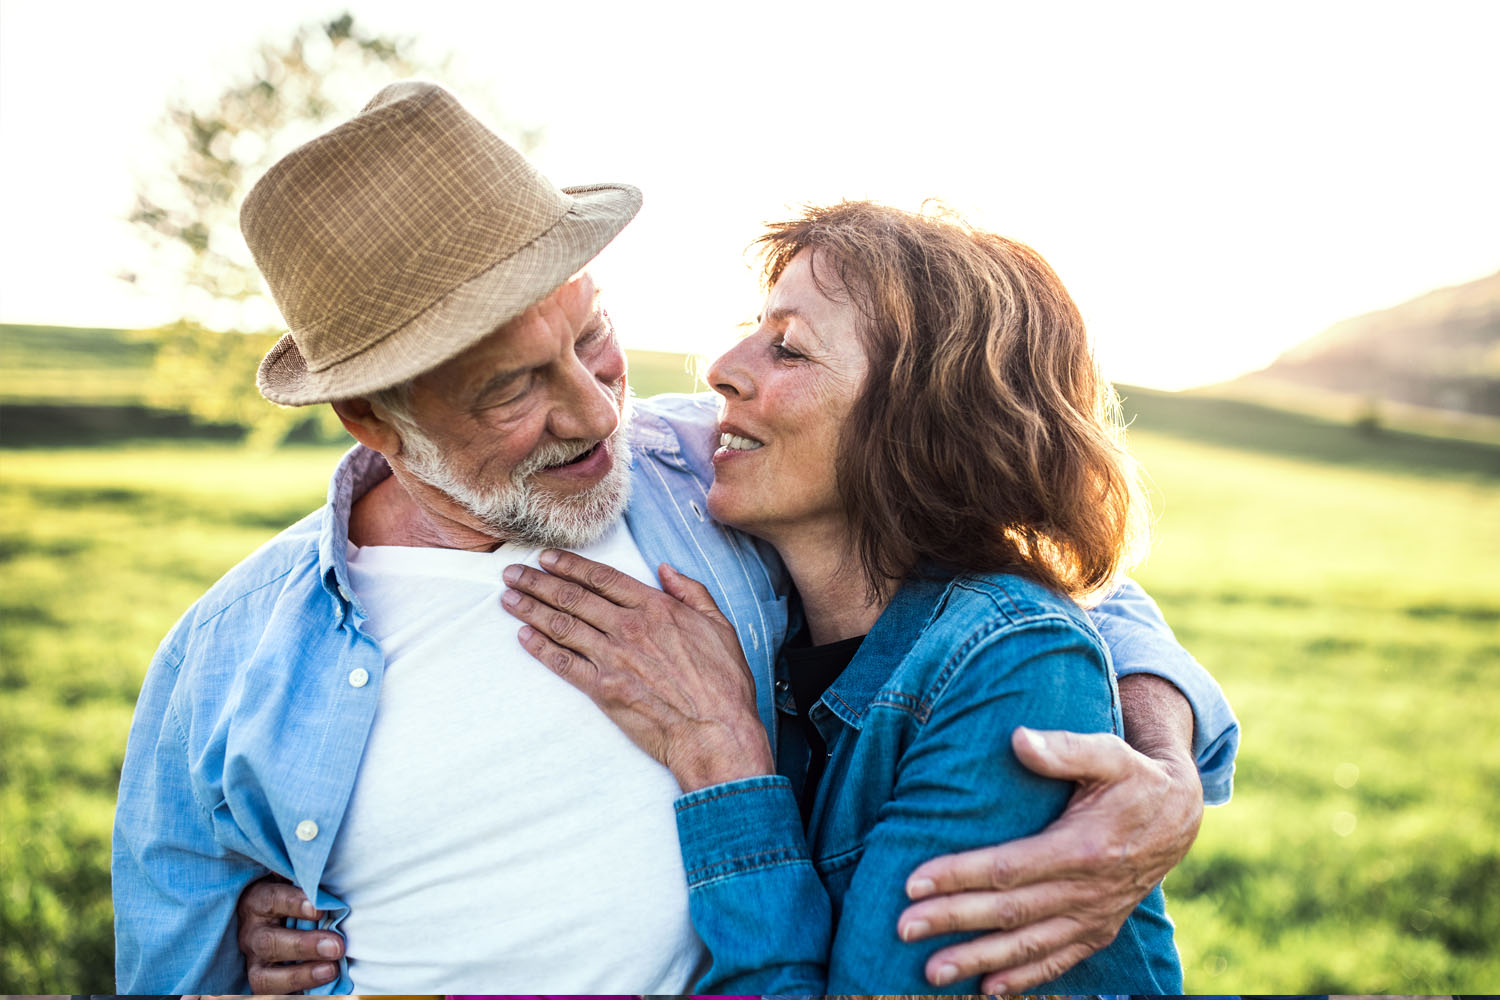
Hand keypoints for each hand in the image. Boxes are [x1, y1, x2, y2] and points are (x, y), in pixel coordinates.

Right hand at [235, 873, 342, 993]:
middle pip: (269, 942)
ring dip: (300, 975)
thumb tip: (318, 864)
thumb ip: (303, 878)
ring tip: (331, 970)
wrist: (278, 923)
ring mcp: (254, 963)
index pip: (270, 900)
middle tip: (337, 946)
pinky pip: (273, 995)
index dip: (294, 903)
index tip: (321, 909)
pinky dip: (297, 992)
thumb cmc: (295, 899)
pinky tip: (324, 988)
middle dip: (304, 945)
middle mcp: (251, 934)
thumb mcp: (293, 884)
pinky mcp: (263, 984)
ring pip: (265, 976)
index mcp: (257, 903)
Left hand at [501, 549, 773, 790]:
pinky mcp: (602, 689)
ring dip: (531, 609)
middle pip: (573, 597)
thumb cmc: (723, 683)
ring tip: (509, 598)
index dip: (570, 565)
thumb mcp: (719, 626)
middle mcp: (628, 627)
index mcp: (655, 607)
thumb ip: (691, 592)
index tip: (547, 558)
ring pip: (562, 625)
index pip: (602, 578)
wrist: (715, 732)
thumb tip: (666, 570)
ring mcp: (612, 658)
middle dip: (538, 582)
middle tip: (512, 573)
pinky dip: (541, 648)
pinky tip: (524, 636)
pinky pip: (564, 663)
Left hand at [897, 725, 1202, 990]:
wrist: (1181, 817)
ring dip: (977, 959)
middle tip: (903, 928)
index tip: (913, 884)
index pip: (1008, 868)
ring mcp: (1093, 917)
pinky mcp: (1098, 931)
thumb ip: (1066, 749)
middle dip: (952, 921)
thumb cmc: (1133, 779)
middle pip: (1007, 912)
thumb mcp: (1109, 754)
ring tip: (930, 970)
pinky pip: (1057, 961)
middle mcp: (1086, 891)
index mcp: (1082, 848)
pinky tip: (986, 989)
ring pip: (1027, 945)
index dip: (959, 876)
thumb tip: (1019, 740)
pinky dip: (1022, 978)